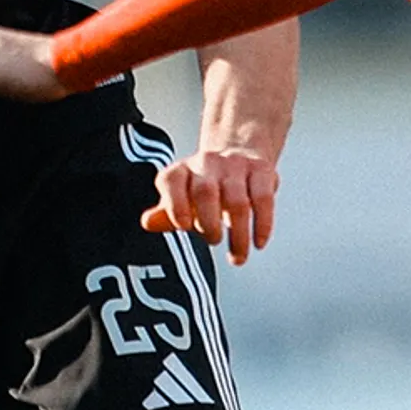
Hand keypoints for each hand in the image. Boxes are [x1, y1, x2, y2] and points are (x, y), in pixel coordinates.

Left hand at [141, 146, 278, 264]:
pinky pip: (263, 199)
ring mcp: (236, 166)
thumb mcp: (181, 198)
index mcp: (181, 171)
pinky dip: (261, 224)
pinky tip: (258, 242)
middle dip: (209, 222)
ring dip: (238, 234)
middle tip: (213, 241)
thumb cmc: (205, 186)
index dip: (175, 204)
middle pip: (206, 192)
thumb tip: (148, 222)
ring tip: (237, 256)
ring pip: (237, 201)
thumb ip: (165, 214)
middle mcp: (207, 164)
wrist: (239, 152)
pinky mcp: (262, 171)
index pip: (173, 182)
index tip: (183, 226)